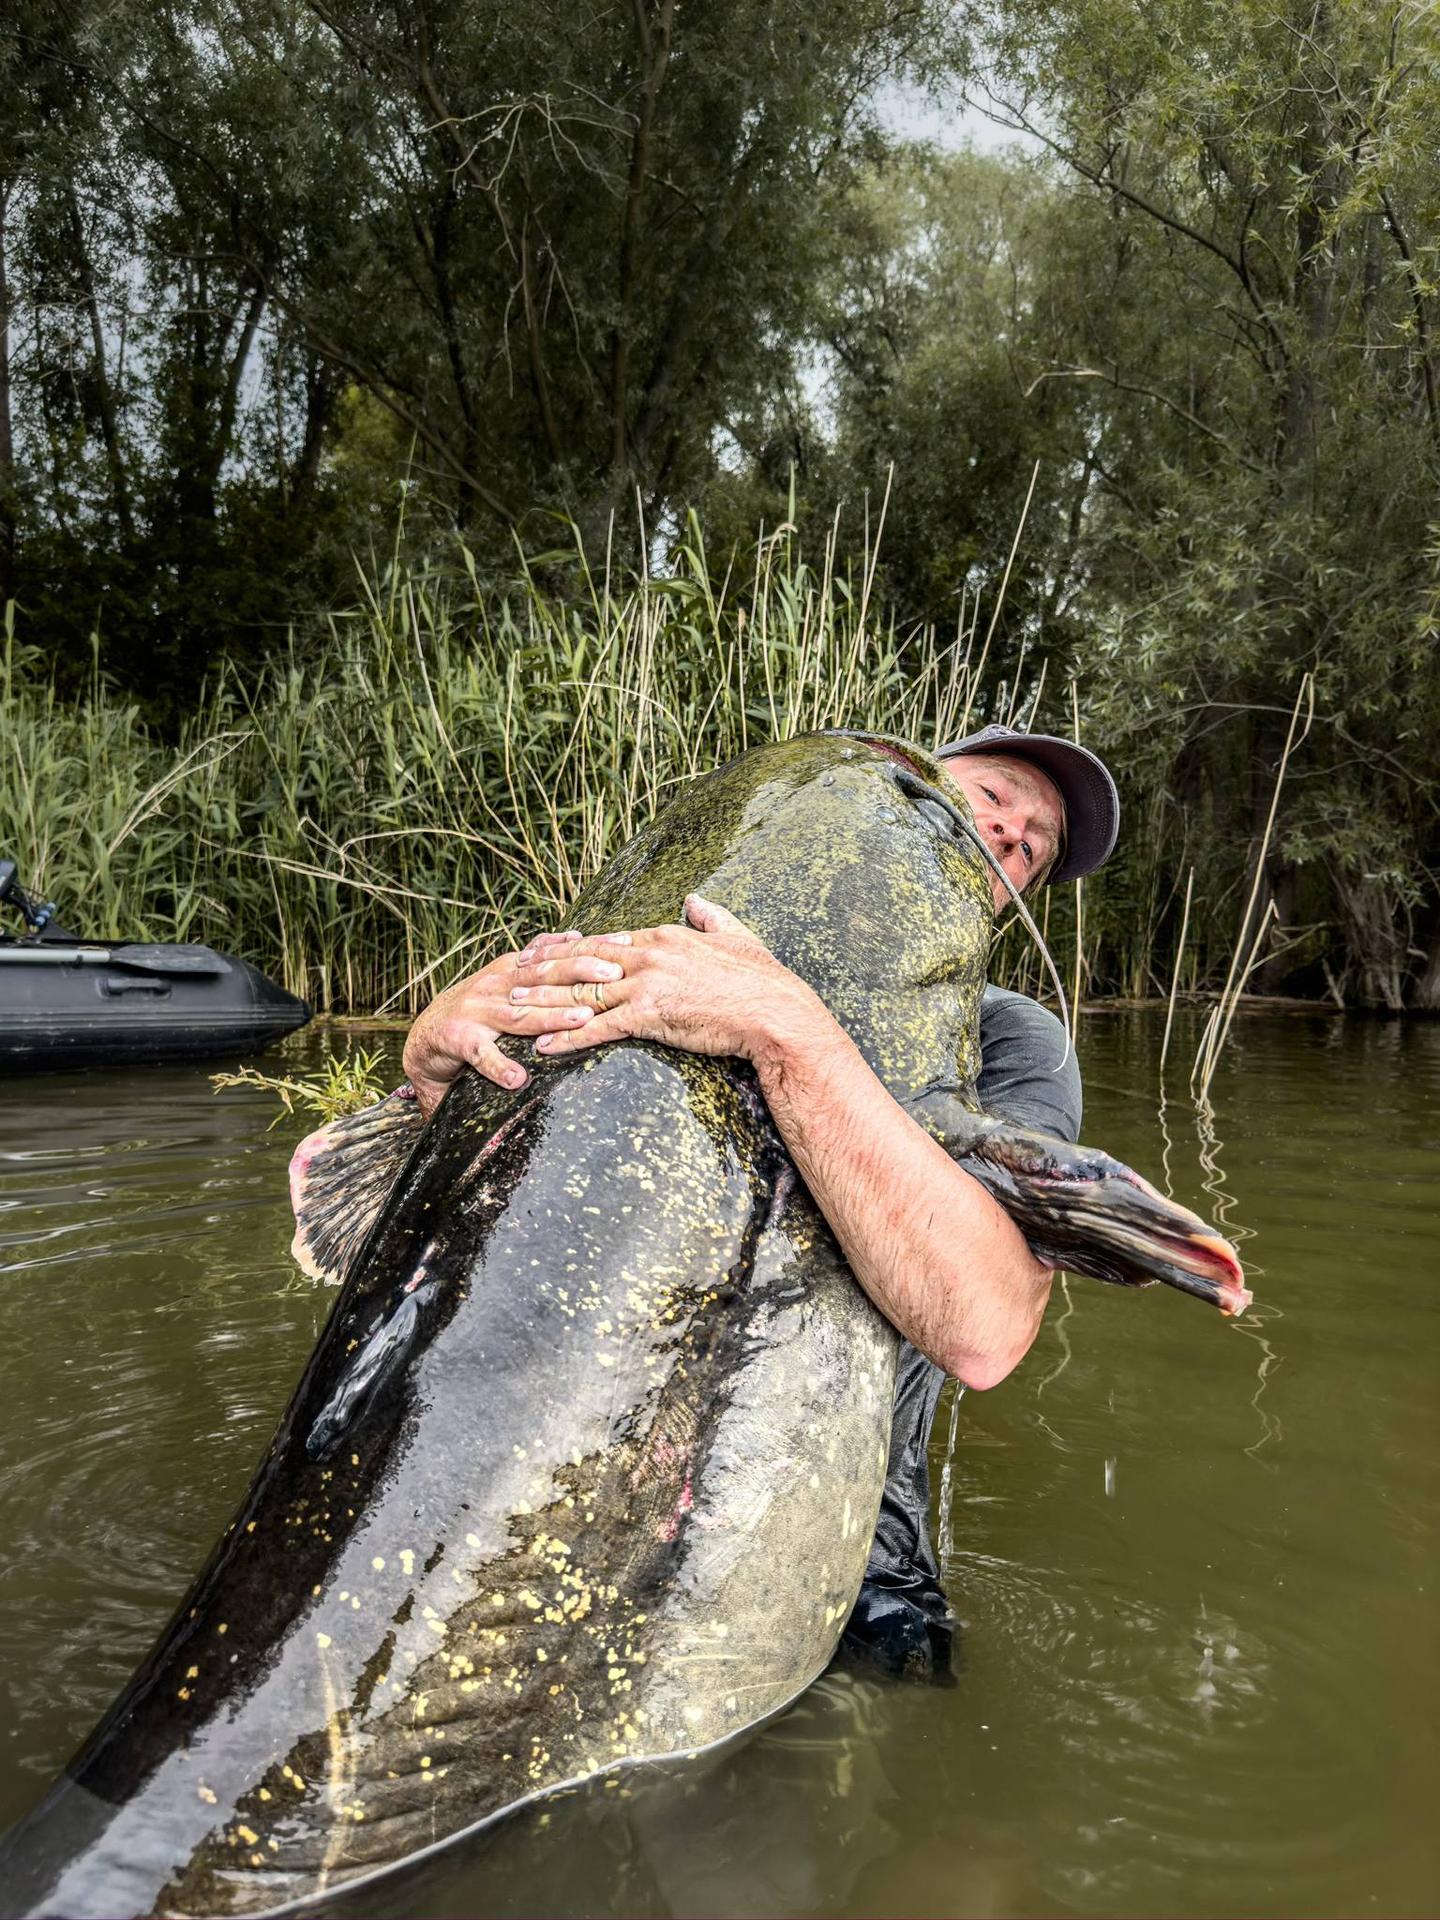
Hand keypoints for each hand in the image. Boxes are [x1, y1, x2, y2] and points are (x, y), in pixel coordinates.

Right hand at [401, 929, 631, 1114]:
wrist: (425, 1038)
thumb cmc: (476, 1009)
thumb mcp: (507, 979)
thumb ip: (538, 961)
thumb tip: (575, 936)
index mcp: (512, 968)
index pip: (557, 954)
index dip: (591, 948)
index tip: (624, 946)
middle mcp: (496, 984)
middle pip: (544, 977)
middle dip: (581, 973)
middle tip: (615, 974)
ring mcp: (477, 1011)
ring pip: (520, 1015)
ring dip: (551, 1017)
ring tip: (582, 1020)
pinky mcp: (458, 1040)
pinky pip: (481, 1056)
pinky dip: (499, 1067)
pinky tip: (518, 1078)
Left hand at [511, 894, 823, 1067]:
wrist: (774, 1012)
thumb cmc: (761, 979)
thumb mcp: (737, 936)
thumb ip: (711, 916)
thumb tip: (695, 900)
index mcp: (663, 937)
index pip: (604, 940)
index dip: (569, 946)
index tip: (545, 948)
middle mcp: (648, 956)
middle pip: (582, 960)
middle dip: (543, 967)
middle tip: (512, 971)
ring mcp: (646, 985)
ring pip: (581, 991)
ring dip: (543, 1001)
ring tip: (512, 1007)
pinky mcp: (648, 1016)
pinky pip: (597, 1027)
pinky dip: (567, 1036)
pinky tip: (544, 1045)